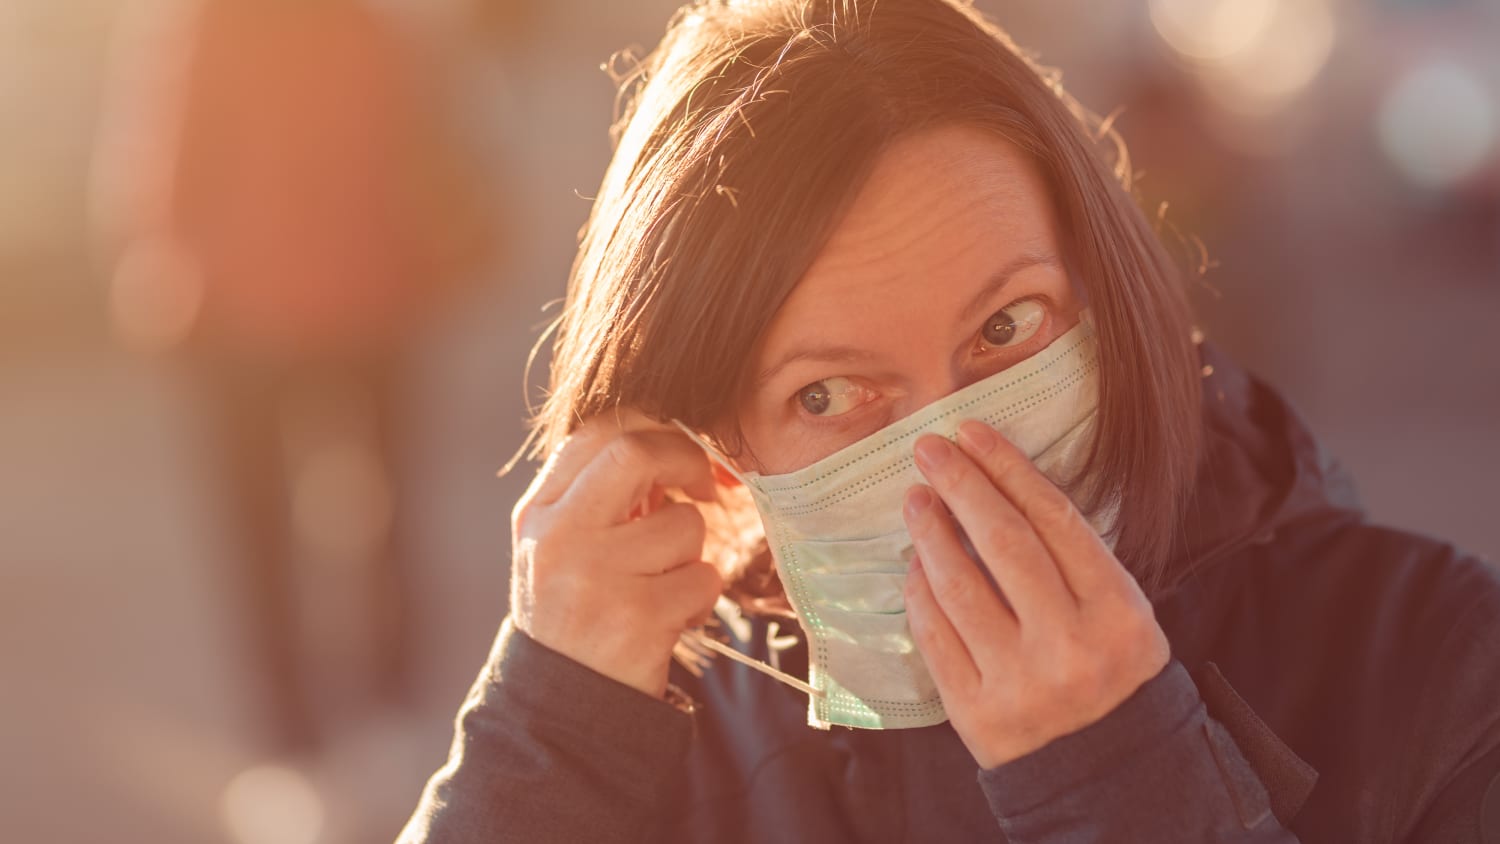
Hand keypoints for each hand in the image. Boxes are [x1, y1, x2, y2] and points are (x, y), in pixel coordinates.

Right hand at [509, 411, 723, 698]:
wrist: (558, 711)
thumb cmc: (572, 617)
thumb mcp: (560, 550)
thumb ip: (599, 498)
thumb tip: (674, 448)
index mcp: (538, 515)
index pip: (596, 433)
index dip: (651, 428)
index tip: (677, 451)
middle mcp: (560, 538)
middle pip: (635, 454)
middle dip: (684, 460)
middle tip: (705, 486)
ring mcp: (597, 578)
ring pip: (685, 525)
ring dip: (693, 552)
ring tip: (667, 583)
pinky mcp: (637, 618)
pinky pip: (703, 578)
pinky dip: (701, 596)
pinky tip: (672, 619)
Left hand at [902, 419, 1169, 768]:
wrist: (1104, 770)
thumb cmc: (1108, 670)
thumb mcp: (1119, 612)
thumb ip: (1071, 558)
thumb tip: (996, 485)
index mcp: (1118, 614)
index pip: (1054, 520)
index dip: (1008, 469)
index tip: (972, 432)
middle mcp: (1070, 647)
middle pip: (1004, 543)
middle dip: (961, 486)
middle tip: (930, 449)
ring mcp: (1020, 682)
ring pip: (960, 587)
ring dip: (930, 533)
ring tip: (916, 499)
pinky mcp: (976, 713)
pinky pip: (936, 635)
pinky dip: (920, 592)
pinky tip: (915, 563)